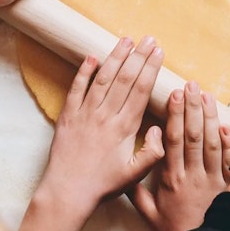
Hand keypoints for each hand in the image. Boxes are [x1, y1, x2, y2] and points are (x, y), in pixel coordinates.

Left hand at [35, 36, 166, 214]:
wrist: (68, 191)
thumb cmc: (103, 184)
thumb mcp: (135, 174)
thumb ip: (154, 152)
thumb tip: (161, 130)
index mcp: (124, 128)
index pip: (140, 90)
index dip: (150, 69)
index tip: (159, 52)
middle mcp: (105, 116)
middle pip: (124, 79)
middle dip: (138, 56)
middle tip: (149, 39)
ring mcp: (85, 113)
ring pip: (102, 78)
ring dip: (115, 57)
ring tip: (126, 40)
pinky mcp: (68, 116)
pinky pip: (76, 88)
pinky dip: (83, 72)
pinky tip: (92, 57)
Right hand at [129, 81, 229, 230]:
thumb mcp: (149, 215)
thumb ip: (136, 193)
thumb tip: (126, 172)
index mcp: (172, 179)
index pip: (172, 141)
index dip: (174, 116)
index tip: (174, 95)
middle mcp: (192, 175)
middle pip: (192, 135)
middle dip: (192, 108)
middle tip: (191, 85)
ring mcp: (213, 179)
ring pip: (212, 142)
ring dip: (209, 117)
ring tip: (207, 95)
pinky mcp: (229, 185)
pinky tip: (226, 123)